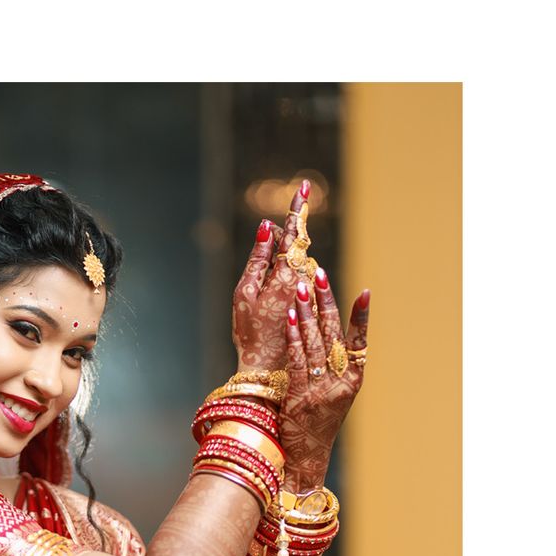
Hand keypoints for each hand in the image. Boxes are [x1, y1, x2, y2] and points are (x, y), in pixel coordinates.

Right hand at [231, 180, 312, 372]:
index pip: (294, 234)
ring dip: (294, 252)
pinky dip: (296, 274)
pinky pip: (304, 282)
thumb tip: (268, 228)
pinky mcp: (311, 305)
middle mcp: (302, 281)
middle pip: (300, 245)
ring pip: (302, 263)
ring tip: (287, 244)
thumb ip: (257, 259)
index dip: (297, 210)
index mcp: (285, 274)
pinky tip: (287, 278)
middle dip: (297, 223)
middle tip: (301, 194)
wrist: (268, 368)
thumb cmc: (250, 333)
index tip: (304, 186)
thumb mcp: (244, 293)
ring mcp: (309, 293)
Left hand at [280, 271, 369, 490]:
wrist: (306, 458)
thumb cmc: (317, 425)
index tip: (365, 292)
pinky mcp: (299, 396)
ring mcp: (320, 389)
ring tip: (300, 287)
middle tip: (319, 274)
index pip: (360, 342)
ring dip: (306, 312)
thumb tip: (325, 335)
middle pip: (333, 335)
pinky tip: (289, 318)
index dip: (361, 317)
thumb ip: (333, 371)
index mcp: (352, 381)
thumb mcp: (333, 398)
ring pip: (314, 342)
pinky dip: (293, 337)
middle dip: (326, 302)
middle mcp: (340, 383)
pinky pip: (297, 360)